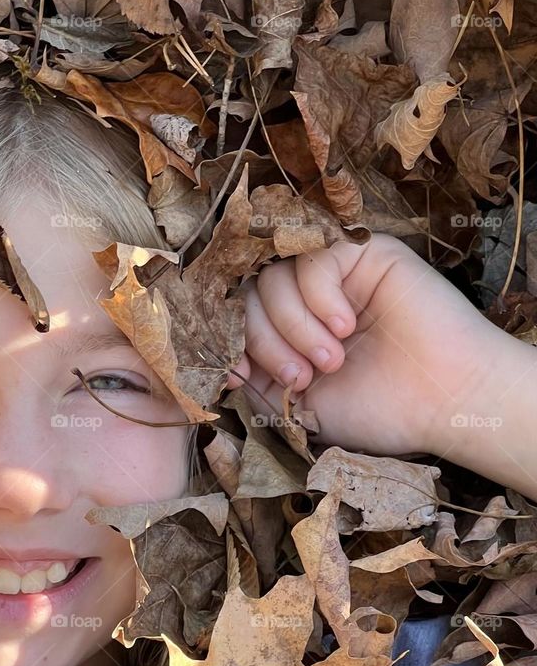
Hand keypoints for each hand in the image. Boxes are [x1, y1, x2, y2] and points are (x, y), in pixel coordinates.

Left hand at [236, 232, 494, 457]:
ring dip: (294, 325)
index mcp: (287, 338)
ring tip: (331, 360)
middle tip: (301, 377)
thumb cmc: (380, 411)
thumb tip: (220, 359)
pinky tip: (346, 326)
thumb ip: (256, 384)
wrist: (445, 401)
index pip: (234, 320)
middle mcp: (304, 304)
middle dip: (263, 341)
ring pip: (273, 277)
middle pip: (246, 296)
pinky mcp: (362, 254)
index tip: (239, 374)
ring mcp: (332, 277)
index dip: (227, 342)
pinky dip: (319, 296)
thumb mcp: (300, 409)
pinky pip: (313, 257)